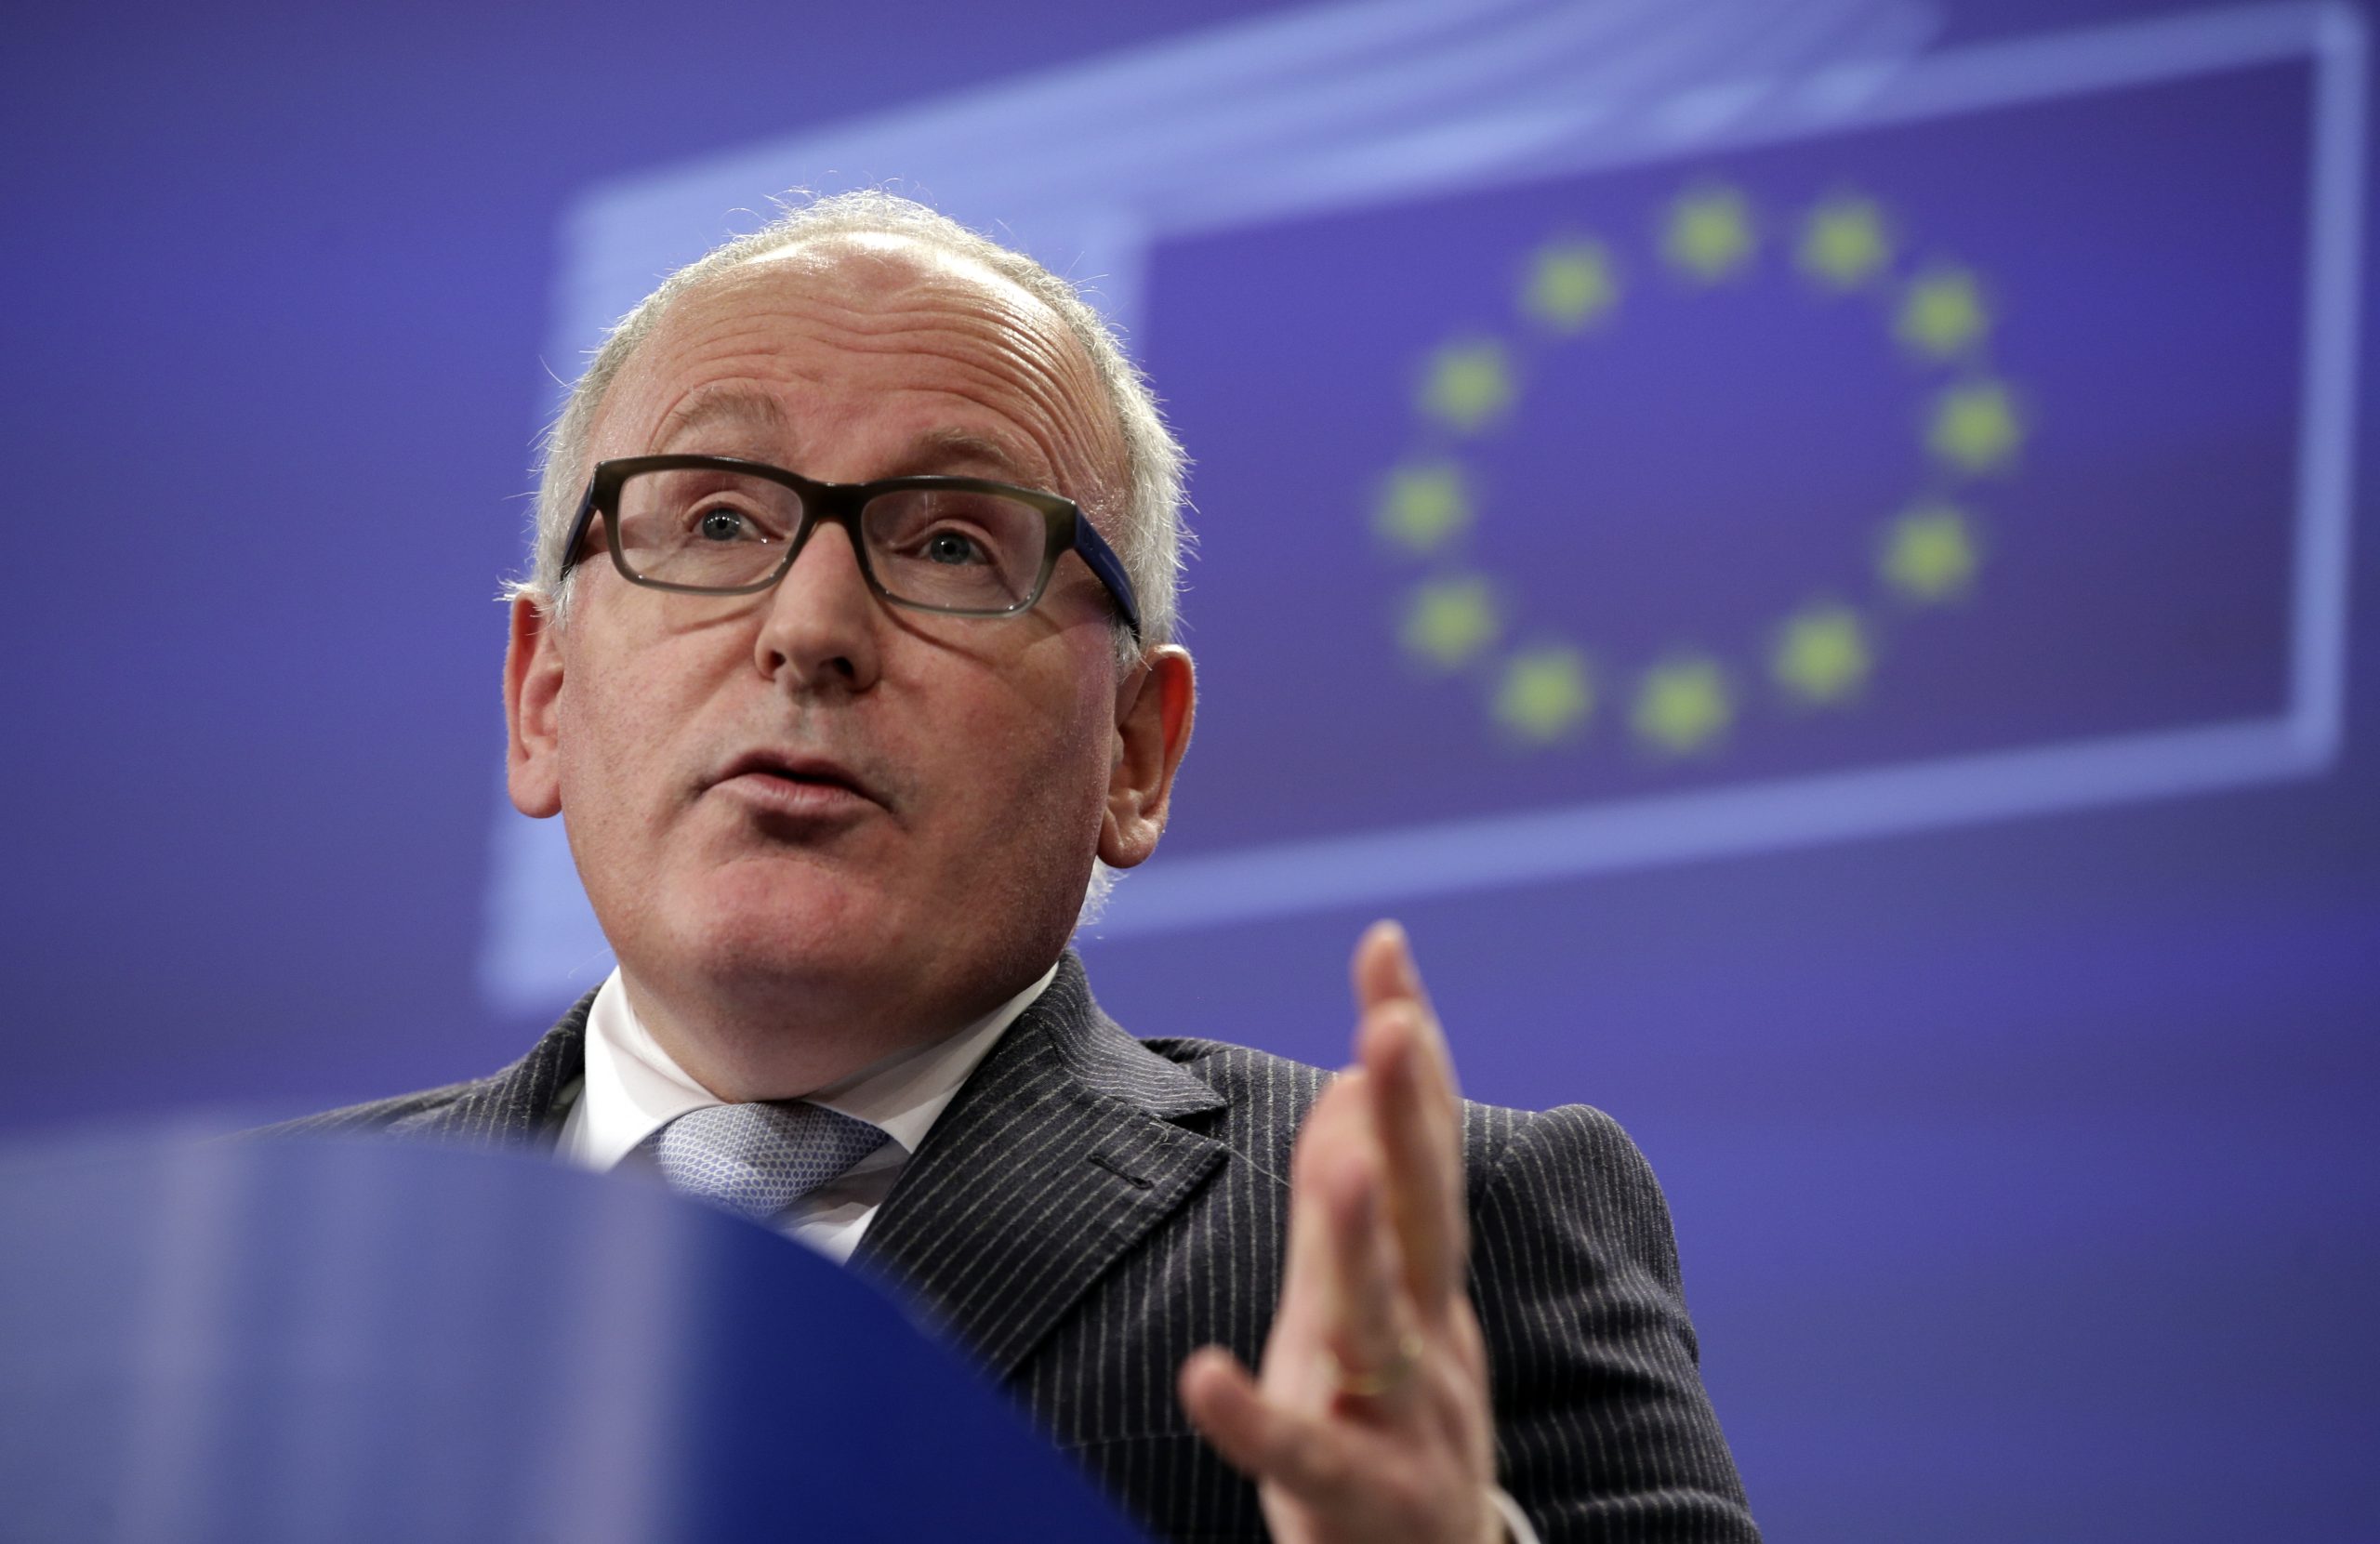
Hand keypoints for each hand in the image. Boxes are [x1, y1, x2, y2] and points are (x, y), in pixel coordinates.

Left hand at [1179, 921, 1500, 1543]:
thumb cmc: (1390, 1417)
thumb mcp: (1367, 1296)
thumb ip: (1355, 1197)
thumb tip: (1351, 1080)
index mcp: (1427, 1274)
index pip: (1422, 1143)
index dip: (1409, 1047)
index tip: (1386, 948)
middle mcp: (1431, 1331)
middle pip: (1423, 1210)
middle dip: (1410, 1114)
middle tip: (1391, 1025)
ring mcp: (1403, 1413)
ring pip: (1383, 1320)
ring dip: (1362, 1240)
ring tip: (1338, 1164)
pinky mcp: (1353, 1491)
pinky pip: (1301, 1450)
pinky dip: (1255, 1415)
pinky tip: (1204, 1375)